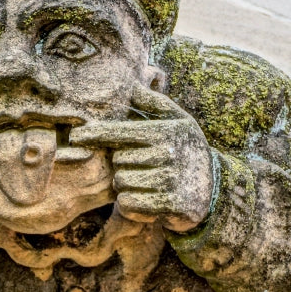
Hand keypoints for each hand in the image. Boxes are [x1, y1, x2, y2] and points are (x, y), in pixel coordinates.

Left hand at [69, 83, 212, 231]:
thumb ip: (154, 104)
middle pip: (118, 161)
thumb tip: (131, 85)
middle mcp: (167, 154)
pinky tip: (147, 199)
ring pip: (121, 183)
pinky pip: (129, 204)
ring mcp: (168, 181)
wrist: (215, 188)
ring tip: (146, 182)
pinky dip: (132, 204)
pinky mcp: (169, 205)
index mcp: (165, 132)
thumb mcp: (179, 121)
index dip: (94, 134)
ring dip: (127, 185)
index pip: (120, 132)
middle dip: (123, 165)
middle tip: (142, 166)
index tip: (75, 136)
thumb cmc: (188, 149)